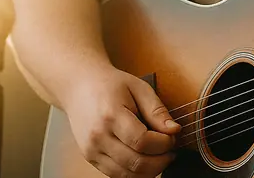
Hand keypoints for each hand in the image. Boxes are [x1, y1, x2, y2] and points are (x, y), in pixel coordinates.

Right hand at [62, 66, 181, 177]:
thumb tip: (174, 130)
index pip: (142, 141)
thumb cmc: (110, 85)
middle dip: (161, 160)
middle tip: (171, 149)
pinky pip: (116, 175)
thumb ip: (157, 110)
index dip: (164, 144)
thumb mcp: (138, 88)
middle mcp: (98, 137)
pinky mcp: (90, 158)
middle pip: (136, 162)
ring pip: (126, 174)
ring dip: (150, 170)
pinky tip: (145, 159)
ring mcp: (91, 150)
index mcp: (111, 115)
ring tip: (160, 155)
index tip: (173, 136)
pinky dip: (134, 172)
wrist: (79, 87)